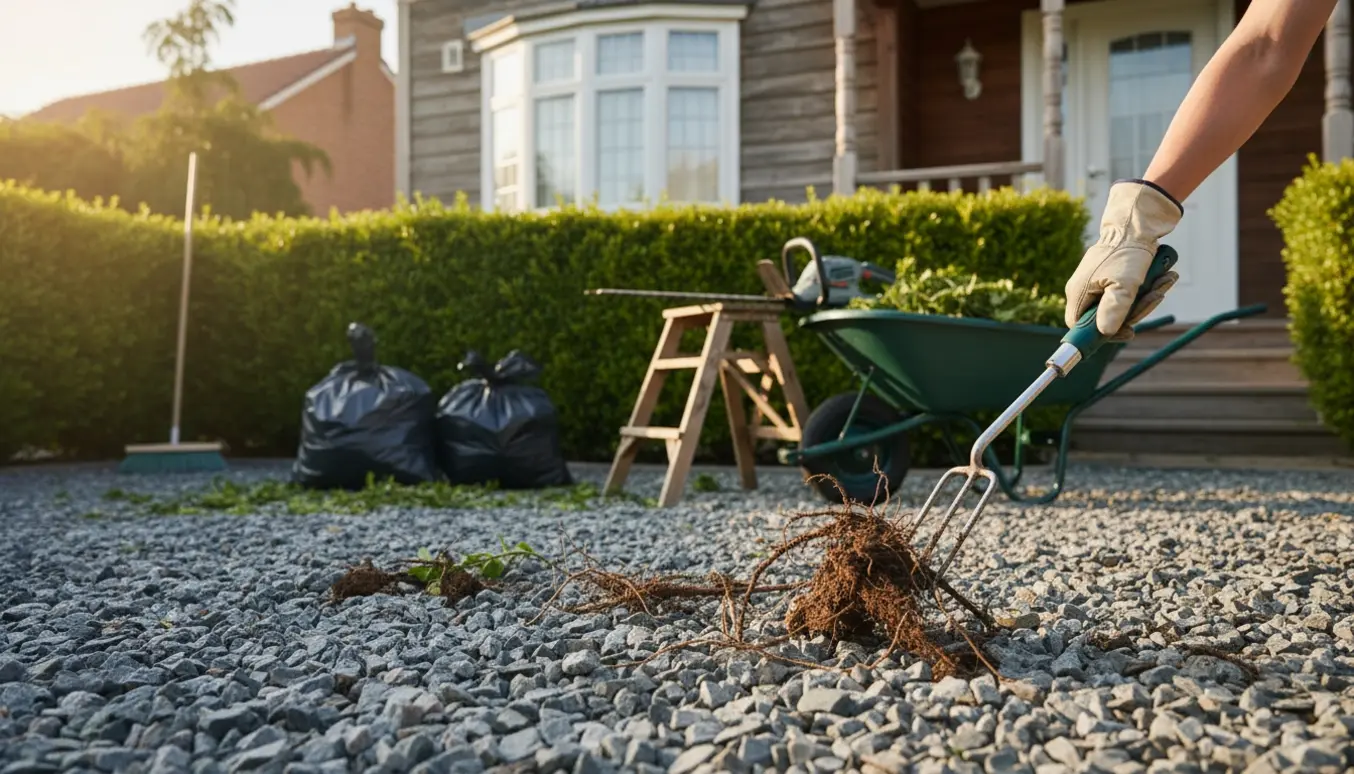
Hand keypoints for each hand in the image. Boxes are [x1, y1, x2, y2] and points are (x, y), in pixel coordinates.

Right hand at [1064, 180, 1183, 340]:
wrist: (1136, 221)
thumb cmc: (1127, 252)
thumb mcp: (1123, 284)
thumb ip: (1113, 310)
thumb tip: (1105, 332)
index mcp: (1078, 293)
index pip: (1080, 326)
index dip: (1103, 334)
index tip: (1128, 331)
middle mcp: (1084, 290)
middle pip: (1106, 317)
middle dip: (1136, 310)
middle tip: (1157, 297)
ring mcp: (1097, 282)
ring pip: (1121, 304)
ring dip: (1147, 297)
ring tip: (1165, 280)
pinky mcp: (1111, 276)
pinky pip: (1127, 292)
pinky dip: (1147, 288)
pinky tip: (1163, 277)